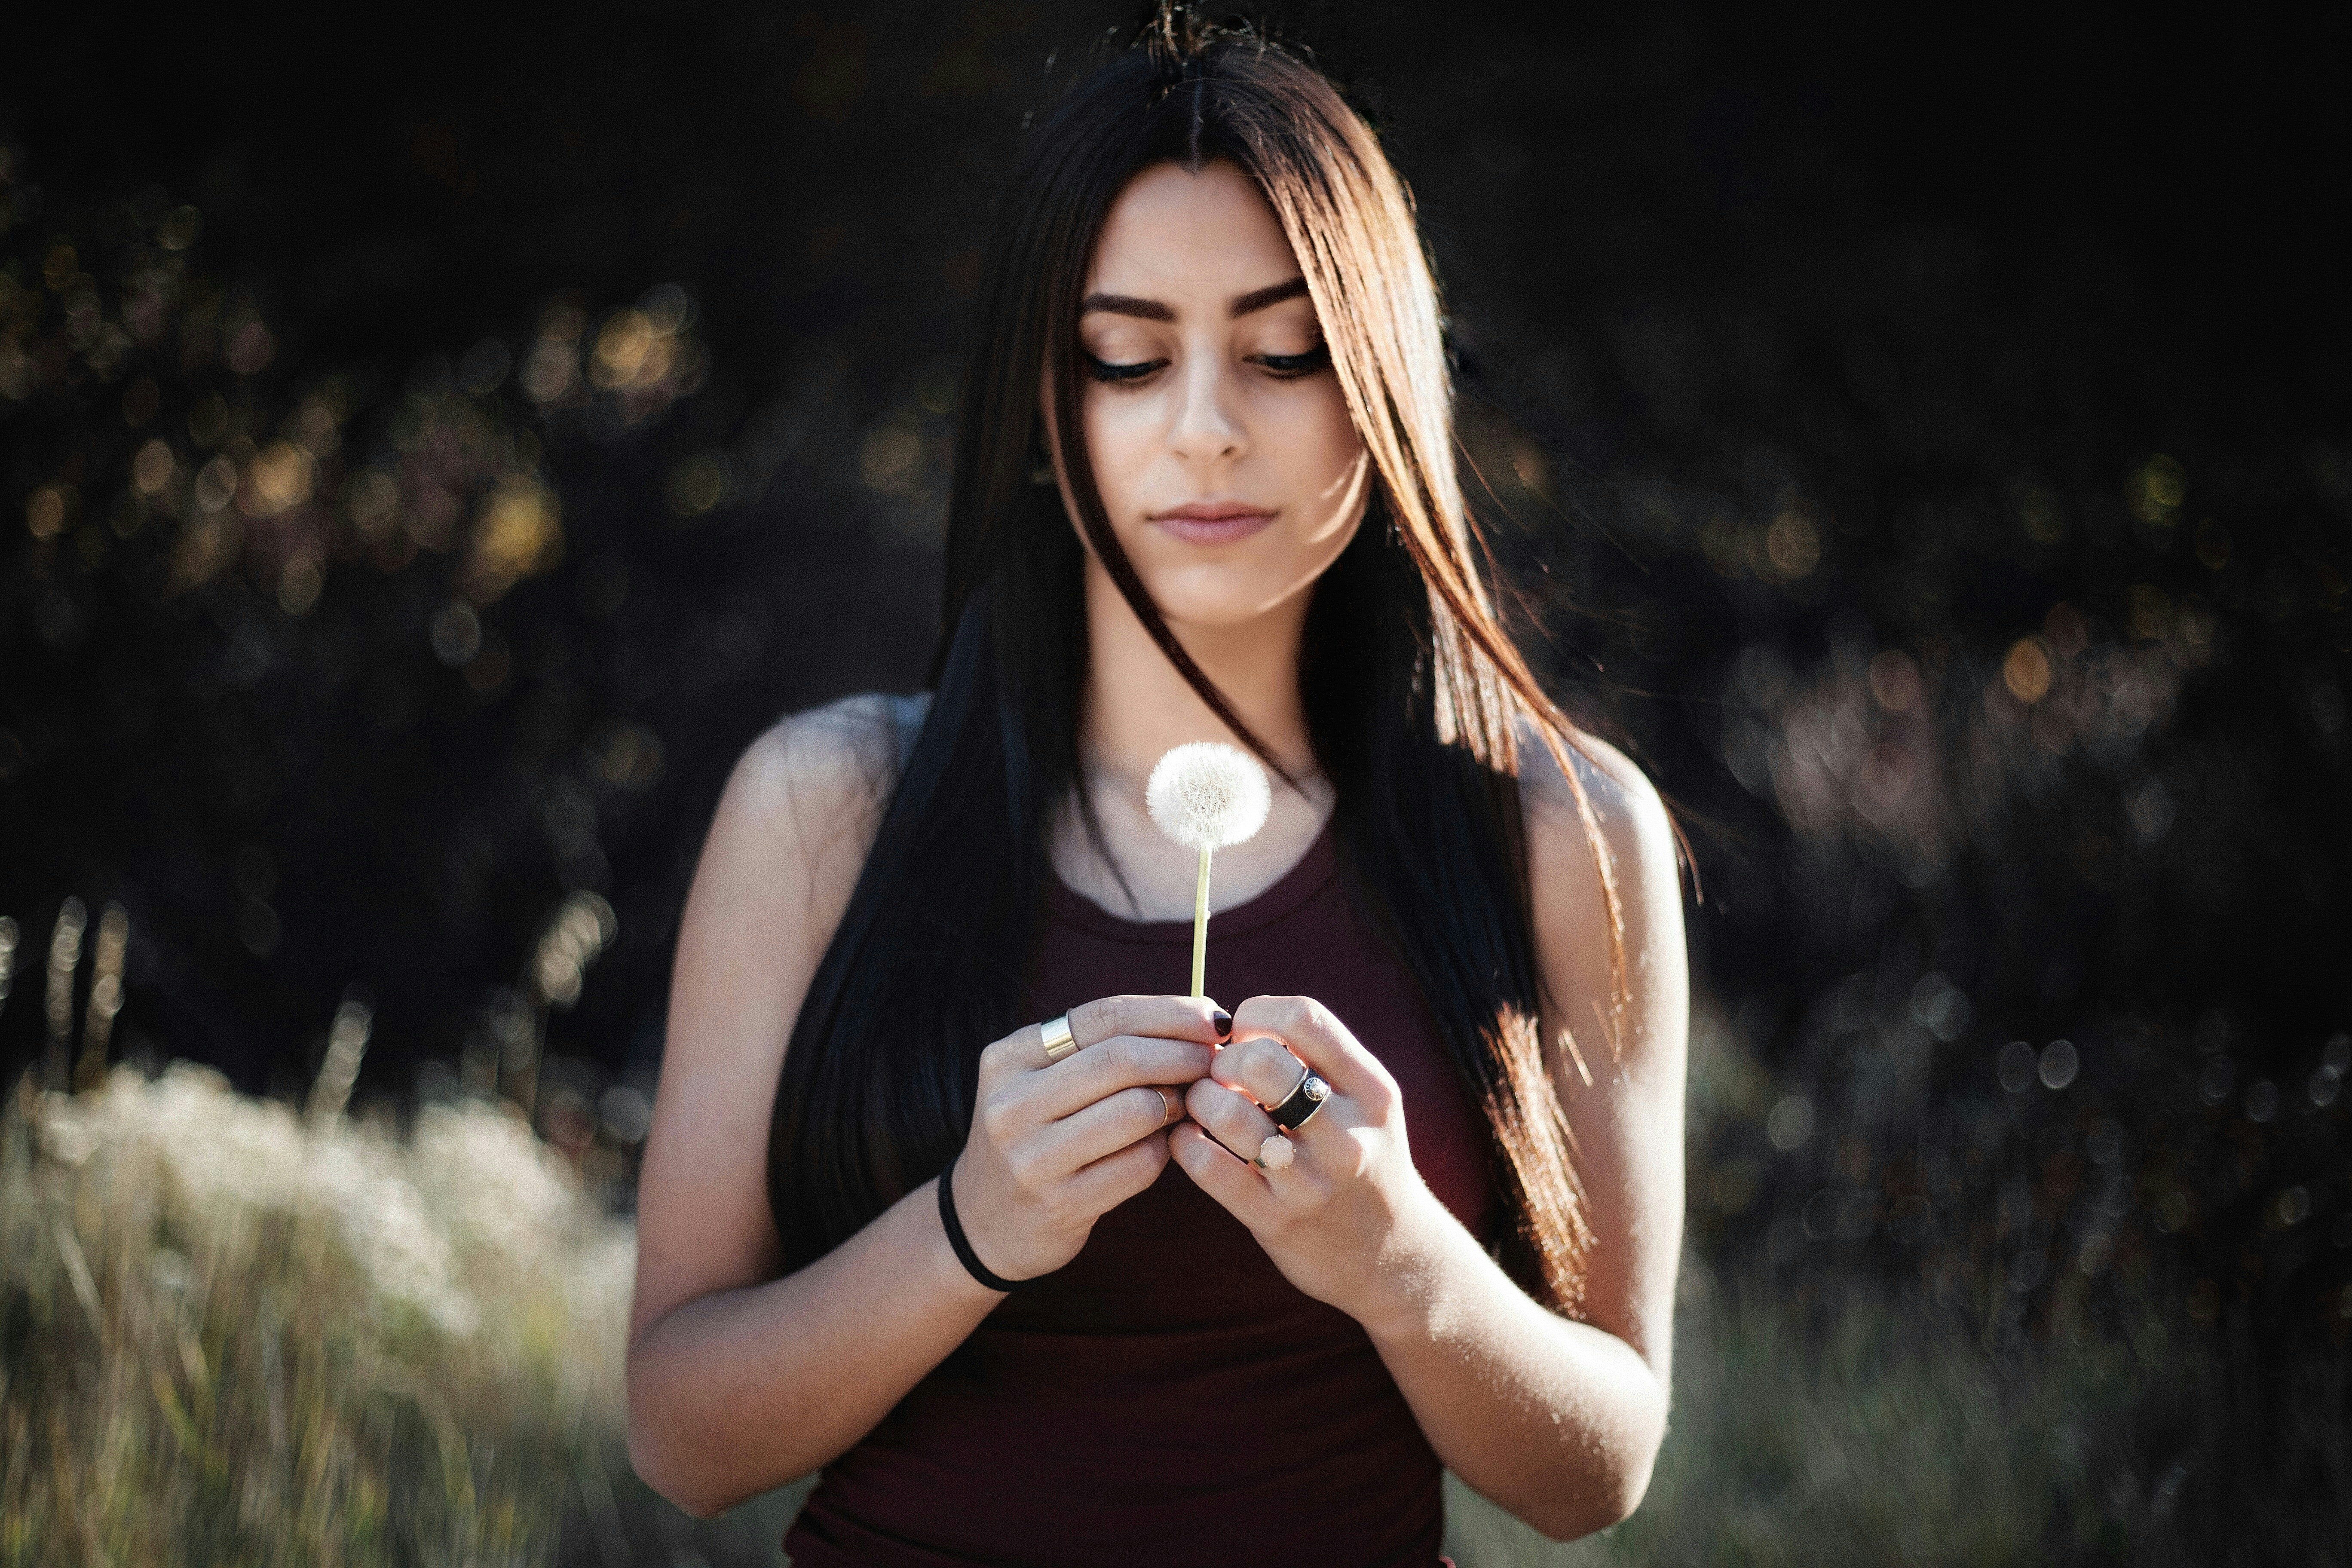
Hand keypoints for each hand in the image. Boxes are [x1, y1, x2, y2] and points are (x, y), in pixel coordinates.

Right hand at [952, 994, 1222, 1281]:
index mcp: (1009, 1058)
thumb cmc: (1037, 1134)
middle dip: (1184, 1055)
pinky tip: (1164, 1145)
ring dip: (1178, 1102)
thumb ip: (1103, 1047)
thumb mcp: (1044, 1080)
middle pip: (1122, 1060)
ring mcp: (1032, 1158)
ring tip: (1187, 1103)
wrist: (986, 1221)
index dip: (1169, 1013)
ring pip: (1136, 1111)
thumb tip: (1200, 1020)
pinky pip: (1140, 1164)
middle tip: (1214, 1061)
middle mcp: (1012, 1104)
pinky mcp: (1061, 1204)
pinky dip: (1165, 1149)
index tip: (1213, 1019)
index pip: (1104, 1017)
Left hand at [1172, 995, 1448, 1323]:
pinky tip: (1192, 1139)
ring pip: (1225, 1112)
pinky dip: (1184, 1142)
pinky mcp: (1274, 1219)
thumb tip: (1235, 1023)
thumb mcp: (1365, 1102)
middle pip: (1258, 1060)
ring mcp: (1310, 1181)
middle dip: (1223, 1059)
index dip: (1257, 1013)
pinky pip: (1206, 1165)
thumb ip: (1317, 1059)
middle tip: (1221, 1076)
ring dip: (1199, 1100)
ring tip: (1205, 1107)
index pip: (1304, 1017)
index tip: (1243, 1034)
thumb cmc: (1363, 1160)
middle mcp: (1347, 1134)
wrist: (1391, 1256)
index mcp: (1372, 1091)